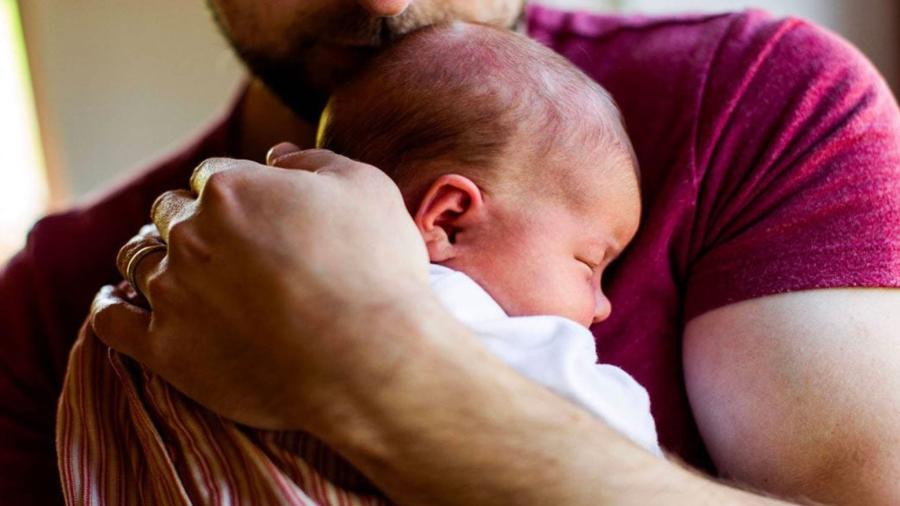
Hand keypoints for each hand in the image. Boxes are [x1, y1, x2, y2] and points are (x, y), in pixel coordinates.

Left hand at [91, 146, 430, 430]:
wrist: (371, 361)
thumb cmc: (377, 271)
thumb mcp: (366, 187)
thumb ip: (312, 160)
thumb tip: (275, 155)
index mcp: (234, 189)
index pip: (212, 176)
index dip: (236, 191)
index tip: (255, 214)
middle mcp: (192, 235)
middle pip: (170, 213)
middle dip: (192, 221)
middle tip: (222, 246)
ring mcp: (173, 293)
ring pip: (137, 259)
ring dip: (154, 257)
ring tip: (175, 270)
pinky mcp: (165, 349)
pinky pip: (112, 319)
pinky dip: (112, 305)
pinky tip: (120, 301)